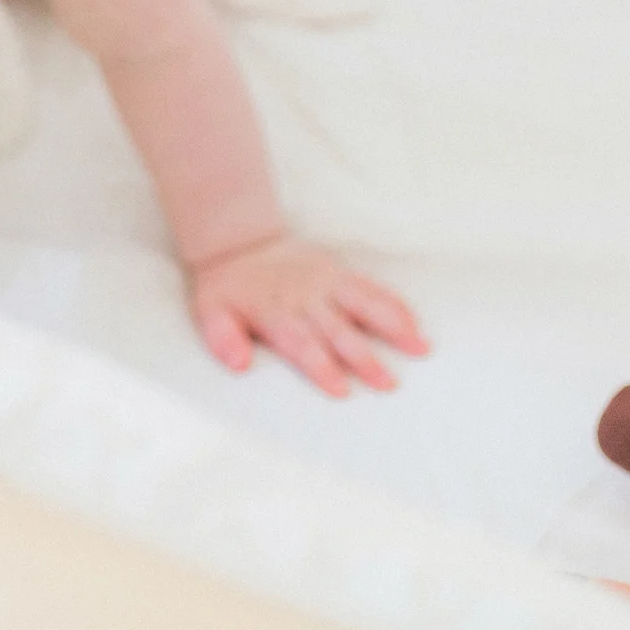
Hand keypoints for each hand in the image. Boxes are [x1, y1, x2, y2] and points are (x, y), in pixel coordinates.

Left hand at [187, 233, 429, 397]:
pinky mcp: (339, 271)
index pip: (301, 344)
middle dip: (364, 357)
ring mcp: (326, 283)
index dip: (321, 366)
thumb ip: (222, 338)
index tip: (343, 389)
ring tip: (420, 347)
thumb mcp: (210, 312)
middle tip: (388, 382)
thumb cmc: (227, 288)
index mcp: (275, 312)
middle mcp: (306, 298)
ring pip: (364, 304)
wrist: (239, 241)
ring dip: (392, 326)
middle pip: (338, 331)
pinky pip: (371, 286)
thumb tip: (238, 364)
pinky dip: (393, 304)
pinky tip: (414, 323)